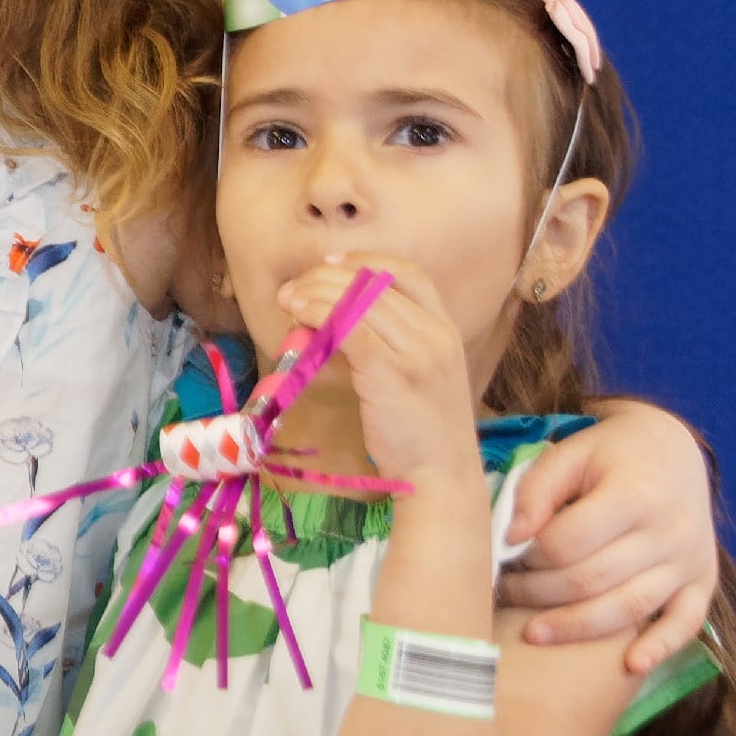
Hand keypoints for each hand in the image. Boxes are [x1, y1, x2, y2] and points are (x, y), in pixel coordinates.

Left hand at [273, 254, 480, 490]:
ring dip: (316, 294)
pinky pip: (350, 328)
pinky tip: (300, 318)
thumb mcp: (414, 376)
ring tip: (288, 302)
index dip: (367, 260)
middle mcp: (437, 334)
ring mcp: (419, 352)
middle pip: (377, 282)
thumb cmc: (418, 430)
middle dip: (326, 277)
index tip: (330, 261)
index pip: (410, 273)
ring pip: (361, 301)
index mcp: (447, 329)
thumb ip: (388, 344)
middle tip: (292, 289)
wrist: (440, 475)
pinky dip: (320, 314)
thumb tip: (329, 318)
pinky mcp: (394, 373)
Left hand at [499, 403, 719, 671]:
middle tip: (504, 592)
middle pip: (592, 580)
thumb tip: (510, 538)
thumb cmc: (607, 455)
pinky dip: (660, 648)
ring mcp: (689, 560)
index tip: (500, 557)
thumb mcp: (569, 454)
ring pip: (629, 609)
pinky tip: (629, 666)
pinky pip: (685, 623)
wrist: (672, 451)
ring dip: (575, 627)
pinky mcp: (702, 581)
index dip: (525, 556)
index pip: (567, 542)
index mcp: (635, 494)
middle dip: (537, 593)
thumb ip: (536, 491)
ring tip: (531, 633)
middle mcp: (670, 531)